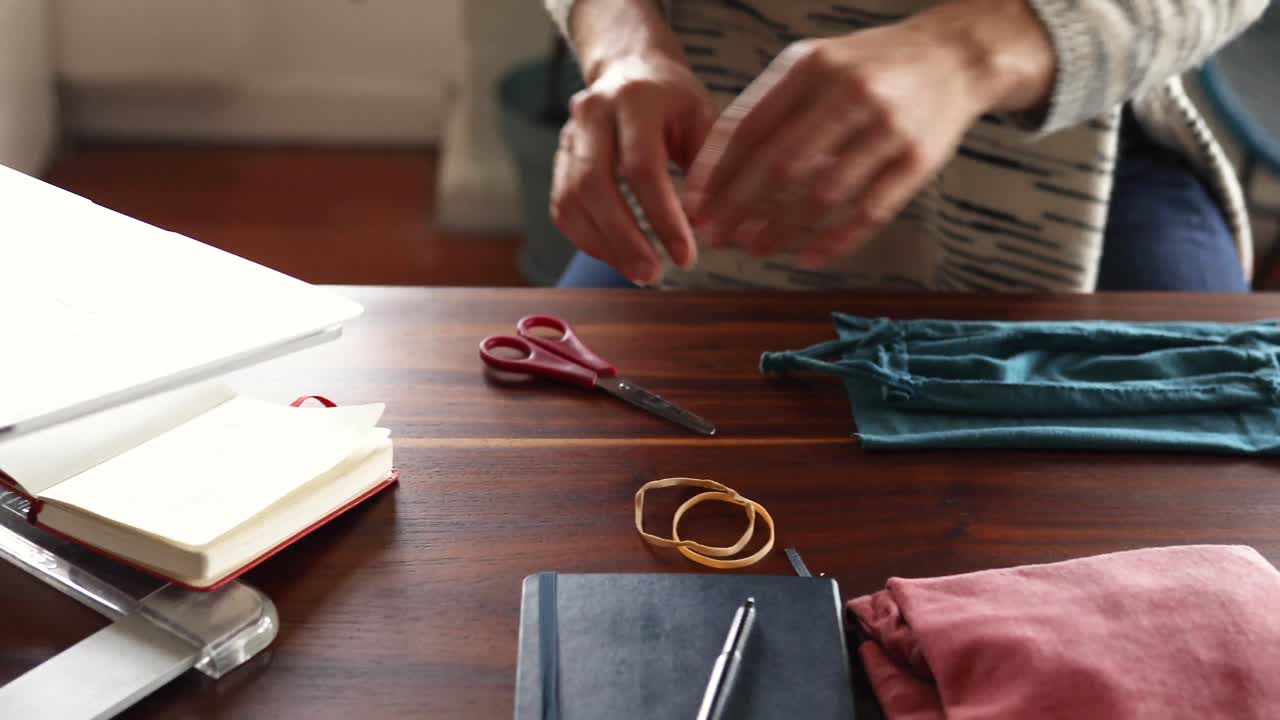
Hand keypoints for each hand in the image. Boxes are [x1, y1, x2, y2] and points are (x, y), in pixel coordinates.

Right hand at [550, 51, 714, 283]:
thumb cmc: (674, 101)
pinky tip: (617, 257)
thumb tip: (703, 224)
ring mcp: (568, 136)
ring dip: (604, 247)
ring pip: (571, 202)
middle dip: (625, 240)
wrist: (632, 69)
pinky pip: (563, 208)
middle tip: (654, 274)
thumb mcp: (703, 119)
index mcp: (634, 100)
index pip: (641, 168)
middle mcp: (591, 114)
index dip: (662, 218)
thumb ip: (707, 169)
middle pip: (595, 187)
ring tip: (640, 273)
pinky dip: (588, 240)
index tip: (685, 255)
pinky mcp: (559, 159)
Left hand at [682, 0, 1053, 267]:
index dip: (716, 173)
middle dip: (739, 208)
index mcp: (812, 66)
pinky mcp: (918, 160)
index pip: (749, 127)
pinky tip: (805, 258)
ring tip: (753, 249)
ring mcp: (888, 128)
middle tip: (715, 237)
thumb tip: (714, 175)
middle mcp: (849, 92)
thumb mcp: (814, 66)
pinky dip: (833, 242)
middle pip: (781, 166)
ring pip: (822, 195)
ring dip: (780, 229)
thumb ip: (768, 109)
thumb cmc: (866, 68)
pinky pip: (868, 213)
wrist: (952, 58)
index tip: (694, 206)